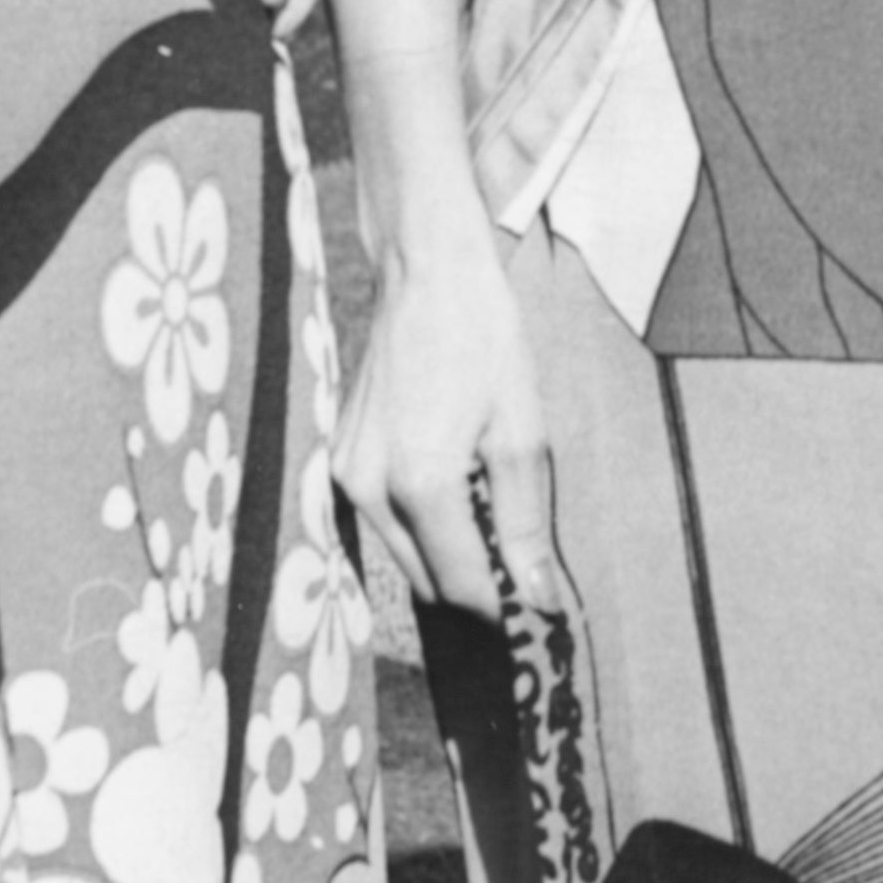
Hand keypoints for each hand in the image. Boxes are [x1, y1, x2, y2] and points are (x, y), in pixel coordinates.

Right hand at [331, 201, 560, 624]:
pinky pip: (383, 521)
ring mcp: (343, 475)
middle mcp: (367, 488)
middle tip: (527, 575)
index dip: (507, 607)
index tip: (545, 611)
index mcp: (419, 482)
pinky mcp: (337, 460)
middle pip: (427, 582)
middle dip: (478, 588)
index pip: (462, 586)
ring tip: (497, 527)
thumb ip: (525, 520)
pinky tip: (458, 493)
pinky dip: (422, 526)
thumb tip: (539, 597)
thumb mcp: (521, 428)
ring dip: (448, 558)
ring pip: (403, 556)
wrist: (425, 271)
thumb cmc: (483, 338)